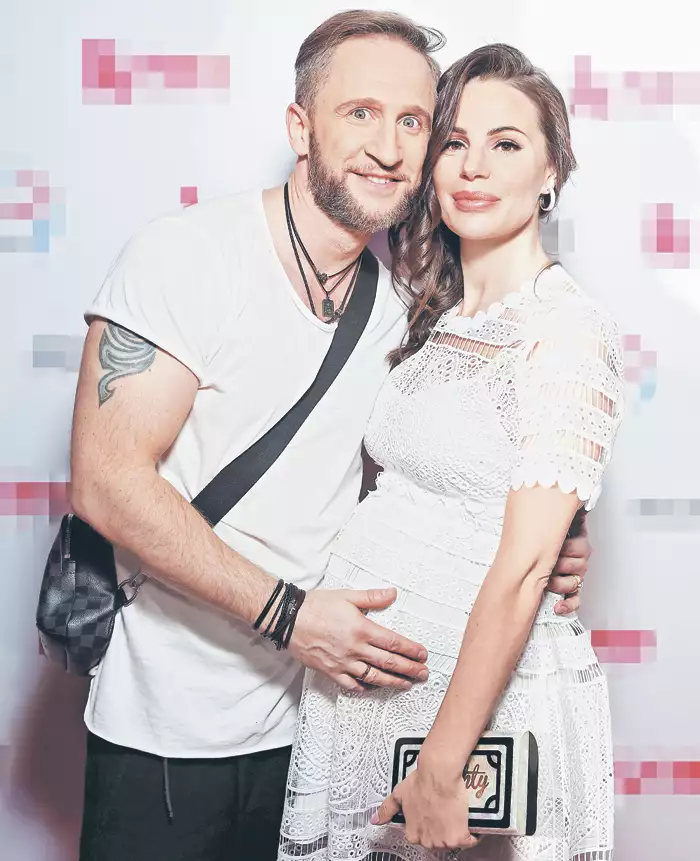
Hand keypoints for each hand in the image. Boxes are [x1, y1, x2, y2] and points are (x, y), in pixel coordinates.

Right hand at [288, 587, 428, 691]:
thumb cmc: (317, 605)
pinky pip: (351, 685)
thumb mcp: (347, 596)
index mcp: (362, 629)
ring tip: (406, 684)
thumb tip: (392, 593)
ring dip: (393, 682)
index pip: (393, 643)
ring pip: (373, 677)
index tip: (423, 655)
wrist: (289, 619)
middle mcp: (355, 649)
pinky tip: (373, 688)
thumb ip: (372, 597)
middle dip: (409, 669)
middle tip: (423, 674)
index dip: (411, 650)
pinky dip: (364, 688)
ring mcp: (343, 663)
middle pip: (388, 663)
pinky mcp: (331, 671)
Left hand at [372, 757, 479, 851]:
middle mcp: (427, 840)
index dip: (429, 827)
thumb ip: (387, 809)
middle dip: (442, 831)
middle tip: (447, 816)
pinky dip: (472, 835)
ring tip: (458, 818)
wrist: (438, 774)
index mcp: (412, 833)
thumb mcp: (399, 794)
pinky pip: (469, 841)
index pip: (421, 838)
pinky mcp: (459, 837)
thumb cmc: (421, 781)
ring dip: (457, 833)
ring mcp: (443, 840)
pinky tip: (471, 825)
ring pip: (452, 842)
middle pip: (437, 842)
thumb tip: (375, 820)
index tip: (435, 818)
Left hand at [546, 509, 589, 614]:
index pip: (581, 547)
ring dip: (558, 583)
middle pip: (578, 566)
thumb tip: (579, 502)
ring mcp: (576, 576)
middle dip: (558, 564)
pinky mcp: (571, 592)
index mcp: (578, 541)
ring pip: (574, 584)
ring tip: (545, 578)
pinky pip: (575, 601)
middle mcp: (580, 559)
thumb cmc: (543, 534)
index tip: (556, 545)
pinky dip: (567, 605)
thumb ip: (569, 513)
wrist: (529, 557)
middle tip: (546, 560)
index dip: (565, 548)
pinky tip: (558, 607)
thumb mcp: (556, 521)